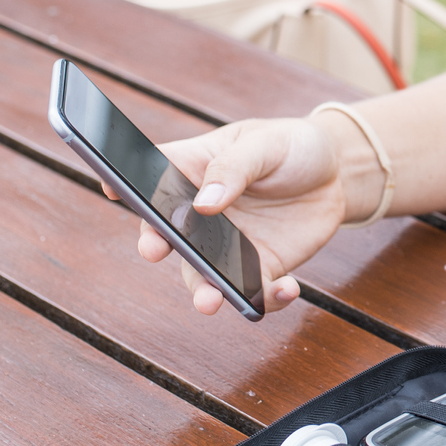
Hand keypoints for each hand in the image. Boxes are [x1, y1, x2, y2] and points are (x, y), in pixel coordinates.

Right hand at [129, 114, 367, 315]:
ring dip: (203, 291)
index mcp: (192, 169)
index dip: (126, 180)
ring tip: (210, 300)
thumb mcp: (266, 144)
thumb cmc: (290, 147)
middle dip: (155, 244)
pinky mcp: (258, 267)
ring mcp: (225, 245)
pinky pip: (254, 291)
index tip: (111, 187)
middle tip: (154, 250)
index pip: (151, 174)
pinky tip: (285, 288)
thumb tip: (204, 203)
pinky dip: (266, 297)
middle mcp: (198, 213)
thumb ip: (235, 168)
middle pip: (166, 234)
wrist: (335, 175)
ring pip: (202, 276)